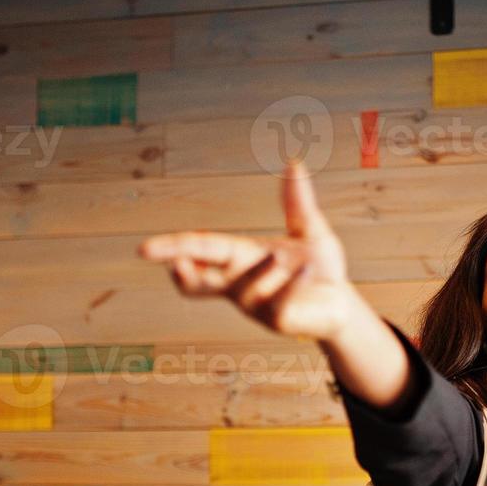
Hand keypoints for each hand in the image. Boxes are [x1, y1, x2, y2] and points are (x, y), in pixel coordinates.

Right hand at [138, 161, 358, 340]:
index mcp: (239, 257)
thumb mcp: (309, 229)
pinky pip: (277, 300)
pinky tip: (308, 273)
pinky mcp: (276, 322)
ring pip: (246, 284)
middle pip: (197, 281)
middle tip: (172, 263)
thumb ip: (297, 201)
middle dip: (182, 273)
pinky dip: (291, 282)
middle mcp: (238, 283)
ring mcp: (254, 306)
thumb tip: (294, 163)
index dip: (172, 249)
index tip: (144, 249)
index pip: (200, 250)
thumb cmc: (320, 268)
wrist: (342, 304)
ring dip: (266, 268)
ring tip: (289, 259)